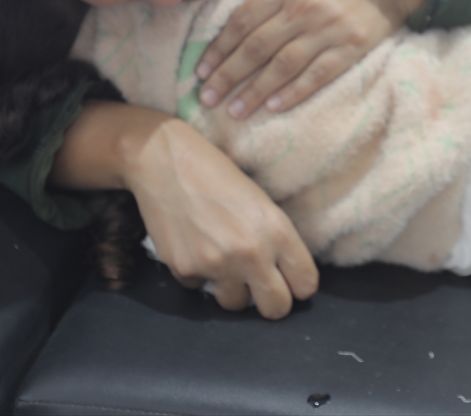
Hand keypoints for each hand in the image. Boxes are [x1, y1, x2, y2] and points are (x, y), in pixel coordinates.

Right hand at [119, 111, 318, 318]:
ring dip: (232, 289)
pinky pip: (200, 288)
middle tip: (261, 286)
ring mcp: (216, 265)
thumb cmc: (217, 173)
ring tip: (223, 261)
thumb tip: (284, 275)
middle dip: (272, 301)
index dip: (298, 284)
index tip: (289, 280)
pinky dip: (199, 274)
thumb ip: (275, 240)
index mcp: (277, 231)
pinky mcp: (185, 270)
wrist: (165, 161)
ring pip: (236, 305)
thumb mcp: (260, 201)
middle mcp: (251, 253)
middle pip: (276, 309)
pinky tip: (194, 245)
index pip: (305, 285)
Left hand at [195, 0, 427, 119]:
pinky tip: (273, 107)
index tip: (201, 69)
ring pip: (282, 66)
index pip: (243, 20)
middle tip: (207, 97)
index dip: (220, 47)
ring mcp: (329, 30)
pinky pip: (316, 76)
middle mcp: (305, 7)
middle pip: (257, 47)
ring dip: (255, 91)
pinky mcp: (350, 49)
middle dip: (228, 75)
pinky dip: (294, 93)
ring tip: (234, 111)